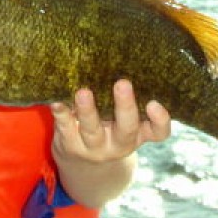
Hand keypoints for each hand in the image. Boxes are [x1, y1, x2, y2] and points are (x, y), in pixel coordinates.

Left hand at [51, 79, 170, 163]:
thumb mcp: (123, 119)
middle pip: (126, 129)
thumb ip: (127, 96)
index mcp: (138, 133)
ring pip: (92, 130)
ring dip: (88, 111)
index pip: (158, 132)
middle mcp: (119, 143)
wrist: (81, 164)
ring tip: (83, 92)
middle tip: (123, 83)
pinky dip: (60, 112)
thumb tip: (121, 53)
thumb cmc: (108, 126)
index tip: (155, 102)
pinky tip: (56, 99)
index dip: (160, 120)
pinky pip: (65, 127)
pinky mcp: (70, 145)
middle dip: (125, 106)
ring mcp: (94, 147)